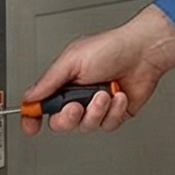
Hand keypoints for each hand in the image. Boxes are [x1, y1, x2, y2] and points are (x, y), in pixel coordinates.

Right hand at [20, 5, 174, 134]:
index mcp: (64, 81)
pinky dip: (114, 110)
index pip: (42, 104)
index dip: (32, 117)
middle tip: (76, 105)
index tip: (30, 125)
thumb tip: (30, 96)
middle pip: (61, 122)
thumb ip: (49, 81)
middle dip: (68, 117)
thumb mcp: (72, 59)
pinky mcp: (115, 114)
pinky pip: (107, 125)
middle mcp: (78, 95)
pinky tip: (119, 95)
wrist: (145, 52)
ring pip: (86, 126)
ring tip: (105, 93)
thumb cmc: (112, 47)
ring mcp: (96, 106)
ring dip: (96, 110)